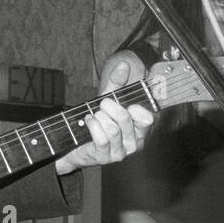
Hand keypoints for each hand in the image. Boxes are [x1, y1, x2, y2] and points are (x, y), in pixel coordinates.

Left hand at [55, 55, 154, 172]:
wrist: (76, 143)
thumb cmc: (97, 122)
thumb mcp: (106, 100)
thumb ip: (116, 83)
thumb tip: (123, 65)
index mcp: (139, 129)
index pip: (147, 119)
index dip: (136, 108)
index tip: (124, 102)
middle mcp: (133, 143)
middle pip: (125, 119)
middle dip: (110, 107)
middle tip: (102, 103)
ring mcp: (120, 152)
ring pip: (112, 129)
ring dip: (99, 118)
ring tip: (94, 115)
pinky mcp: (106, 157)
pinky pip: (101, 138)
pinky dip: (92, 126)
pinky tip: (89, 121)